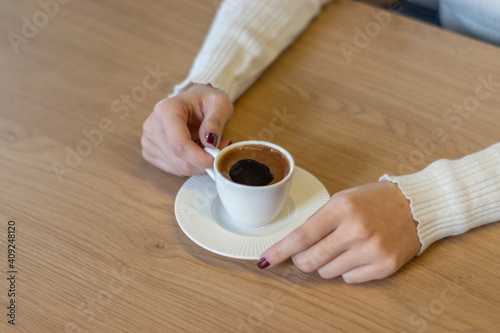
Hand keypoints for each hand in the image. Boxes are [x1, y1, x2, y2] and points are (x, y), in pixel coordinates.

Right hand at [142, 83, 232, 175]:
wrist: (192, 103)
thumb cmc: (205, 101)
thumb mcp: (219, 104)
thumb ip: (216, 121)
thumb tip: (210, 142)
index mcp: (165, 110)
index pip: (180, 145)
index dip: (201, 158)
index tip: (218, 158)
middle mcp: (152, 126)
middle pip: (180, 161)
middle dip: (203, 161)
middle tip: (219, 149)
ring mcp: (149, 141)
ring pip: (179, 168)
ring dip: (199, 163)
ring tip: (208, 146)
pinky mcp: (150, 153)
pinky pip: (175, 169)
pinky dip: (191, 164)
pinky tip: (195, 150)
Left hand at [257, 181, 420, 282]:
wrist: (415, 206)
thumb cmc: (374, 201)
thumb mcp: (342, 200)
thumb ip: (318, 221)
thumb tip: (293, 246)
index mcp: (342, 208)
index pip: (301, 236)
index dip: (280, 251)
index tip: (265, 261)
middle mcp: (356, 230)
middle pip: (310, 260)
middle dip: (302, 261)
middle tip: (307, 254)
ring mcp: (371, 250)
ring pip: (327, 272)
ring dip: (327, 264)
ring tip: (343, 247)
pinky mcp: (384, 266)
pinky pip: (348, 279)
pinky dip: (347, 270)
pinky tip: (358, 254)